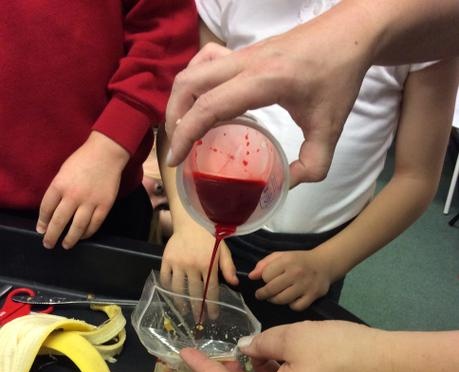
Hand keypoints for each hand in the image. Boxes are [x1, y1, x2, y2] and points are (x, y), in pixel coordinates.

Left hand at [37, 132, 129, 248]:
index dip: (42, 221)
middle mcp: (73, 195)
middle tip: (48, 244)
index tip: (41, 229)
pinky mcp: (104, 205)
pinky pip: (94, 224)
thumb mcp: (63, 172)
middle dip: (52, 235)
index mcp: (60, 185)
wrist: (106, 154)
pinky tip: (83, 236)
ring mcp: (90, 202)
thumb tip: (53, 210)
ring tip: (66, 245)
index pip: (46, 208)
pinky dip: (87, 233)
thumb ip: (58, 190)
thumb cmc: (82, 161)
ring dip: (70, 239)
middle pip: (59, 221)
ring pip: (78, 227)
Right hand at [160, 220, 237, 317]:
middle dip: (197, 309)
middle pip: (195, 293)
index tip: (212, 316)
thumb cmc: (210, 236)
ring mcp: (178, 263)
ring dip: (181, 302)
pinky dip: (168, 288)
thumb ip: (228, 267)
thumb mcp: (223, 250)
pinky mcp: (166, 259)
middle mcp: (193, 265)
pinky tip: (172, 294)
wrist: (191, 220)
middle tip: (198, 320)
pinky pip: (166, 278)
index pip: (211, 290)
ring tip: (184, 311)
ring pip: (178, 289)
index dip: (212, 305)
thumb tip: (235, 284)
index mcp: (209, 264)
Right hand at [166, 4, 370, 184]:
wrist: (350, 34)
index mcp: (263, 80)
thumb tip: (287, 184)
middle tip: (177, 149)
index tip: (176, 161)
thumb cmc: (340, 77)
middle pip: (188, 84)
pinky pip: (206, 61)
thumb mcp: (331, 127)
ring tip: (184, 129)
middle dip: (174, 119)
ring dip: (180, 100)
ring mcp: (242, 53)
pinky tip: (203, 102)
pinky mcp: (244, 51)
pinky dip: (195, 82)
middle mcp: (245, 62)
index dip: (185, 134)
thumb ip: (313, 164)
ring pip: (193, 70)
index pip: (209, 106)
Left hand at [249, 250, 332, 310]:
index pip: (266, 275)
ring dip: (275, 300)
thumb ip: (264, 264)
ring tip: (274, 297)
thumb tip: (252, 276)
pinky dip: (291, 305)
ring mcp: (305, 285)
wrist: (324, 264)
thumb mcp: (281, 256)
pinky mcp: (313, 295)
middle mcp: (296, 272)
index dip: (263, 279)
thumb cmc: (299, 260)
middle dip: (263, 294)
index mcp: (287, 260)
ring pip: (282, 299)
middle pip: (271, 289)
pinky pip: (296, 307)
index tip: (265, 280)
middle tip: (261, 294)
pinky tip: (291, 300)